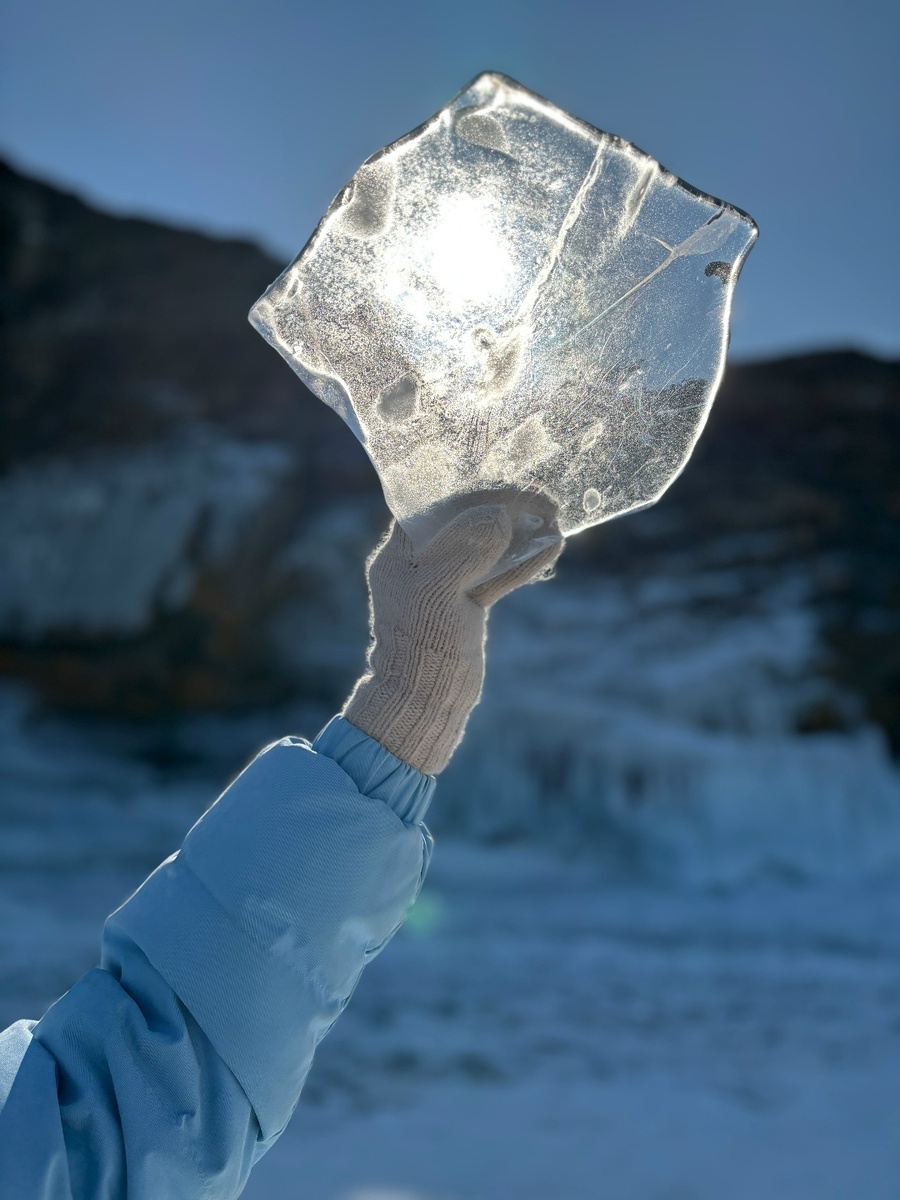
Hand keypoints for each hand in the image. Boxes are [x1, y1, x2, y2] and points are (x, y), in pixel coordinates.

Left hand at [342, 504, 563, 773]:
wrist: (424, 703)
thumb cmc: (421, 646)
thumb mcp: (439, 591)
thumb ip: (466, 548)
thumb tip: (499, 513)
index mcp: (400, 552)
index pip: (438, 505)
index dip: (477, 491)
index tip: (513, 485)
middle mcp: (420, 562)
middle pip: (467, 521)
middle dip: (505, 509)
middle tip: (543, 501)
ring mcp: (444, 584)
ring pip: (487, 547)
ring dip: (520, 533)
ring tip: (554, 519)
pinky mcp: (466, 605)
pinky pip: (496, 575)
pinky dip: (522, 563)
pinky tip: (552, 548)